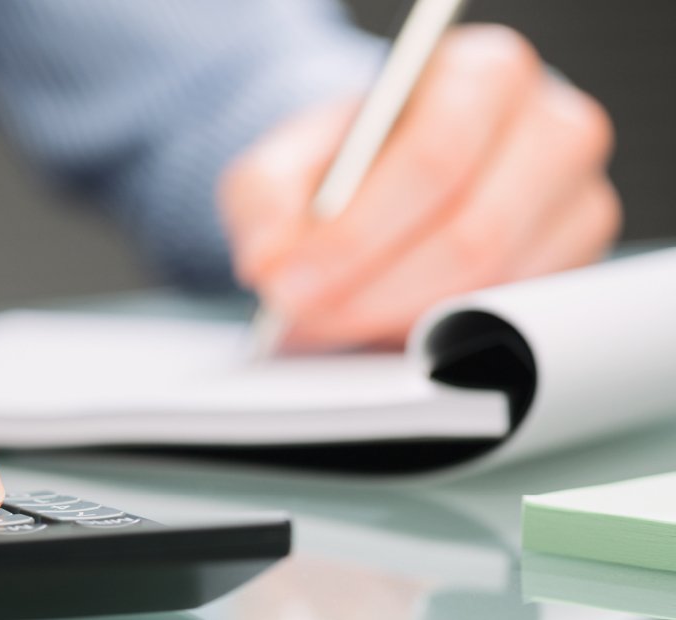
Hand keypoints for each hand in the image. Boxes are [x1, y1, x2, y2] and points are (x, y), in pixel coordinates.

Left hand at [220, 25, 619, 349]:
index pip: (434, 158)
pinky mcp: (578, 264)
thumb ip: (263, 205)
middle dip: (373, 291)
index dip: (357, 234)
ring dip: (400, 320)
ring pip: (496, 286)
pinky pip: (513, 319)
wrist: (382, 176)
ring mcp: (577, 201)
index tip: (290, 284)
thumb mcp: (280, 165)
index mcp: (485, 74)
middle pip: (475, 232)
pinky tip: (380, 333)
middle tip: (303, 320)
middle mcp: (553, 130)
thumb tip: (271, 267)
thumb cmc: (344, 161)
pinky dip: (437, 336)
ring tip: (330, 327)